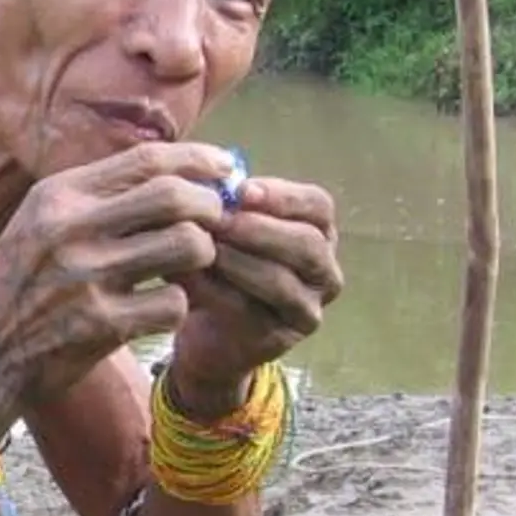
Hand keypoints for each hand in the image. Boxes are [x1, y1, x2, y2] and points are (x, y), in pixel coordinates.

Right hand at [0, 140, 238, 435]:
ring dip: (201, 256)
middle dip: (210, 207)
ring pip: (186, 245)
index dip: (197, 161)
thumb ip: (95, 197)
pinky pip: (173, 302)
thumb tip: (173, 171)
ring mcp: (86, 277)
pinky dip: (177, 305)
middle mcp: (70, 229)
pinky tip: (159, 308)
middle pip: (175, 197)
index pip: (146, 161)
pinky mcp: (102, 325)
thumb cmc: (18, 286)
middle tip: (216, 222)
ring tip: (188, 267)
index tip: (223, 168)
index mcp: (57, 196)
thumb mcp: (38, 224)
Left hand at [168, 177, 343, 413]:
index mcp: (318, 232)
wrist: (207, 331)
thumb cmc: (220, 266)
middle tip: (221, 221)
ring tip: (204, 248)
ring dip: (239, 261)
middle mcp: (324, 271)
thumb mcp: (225, 228)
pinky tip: (191, 279)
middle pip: (308, 244)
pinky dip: (218, 292)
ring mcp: (308, 309)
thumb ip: (226, 203)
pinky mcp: (280, 339)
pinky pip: (252, 312)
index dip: (282, 195)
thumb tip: (209, 177)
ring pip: (282, 281)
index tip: (241, 190)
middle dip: (261, 229)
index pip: (317, 205)